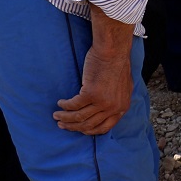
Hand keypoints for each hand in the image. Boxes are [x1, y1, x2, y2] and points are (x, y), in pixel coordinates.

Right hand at [55, 11, 133, 135]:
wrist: (113, 50)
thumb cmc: (117, 64)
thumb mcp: (123, 86)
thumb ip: (116, 99)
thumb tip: (106, 109)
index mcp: (122, 107)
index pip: (104, 127)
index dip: (89, 130)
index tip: (79, 129)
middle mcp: (114, 108)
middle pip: (89, 125)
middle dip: (73, 127)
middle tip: (62, 125)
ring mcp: (103, 102)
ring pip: (79, 117)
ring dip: (66, 118)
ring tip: (57, 116)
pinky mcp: (91, 94)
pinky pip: (73, 105)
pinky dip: (65, 106)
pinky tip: (60, 103)